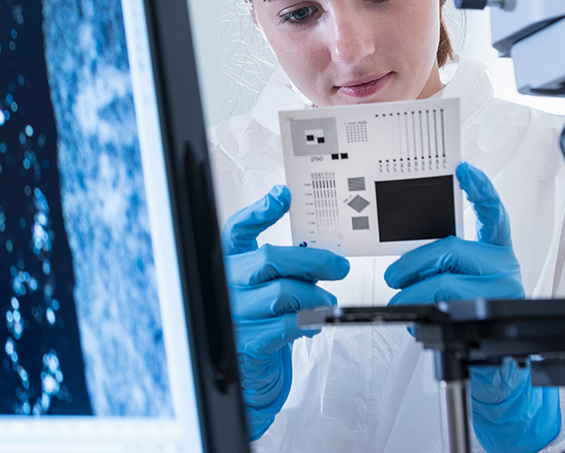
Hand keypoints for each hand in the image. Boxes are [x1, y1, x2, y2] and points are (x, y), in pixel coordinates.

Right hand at [222, 184, 349, 440]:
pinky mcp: (248, 340)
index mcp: (229, 261)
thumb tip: (318, 249)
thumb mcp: (267, 283)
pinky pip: (288, 324)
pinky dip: (309, 321)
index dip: (259, 210)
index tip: (283, 196)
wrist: (250, 367)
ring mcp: (234, 312)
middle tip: (339, 265)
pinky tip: (313, 323)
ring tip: (328, 301)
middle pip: (270, 259)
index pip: (237, 228)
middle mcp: (226, 283)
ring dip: (317, 296)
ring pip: (285, 294)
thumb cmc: (262, 316)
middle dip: (313, 261)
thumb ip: (284, 262)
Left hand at [384, 162, 560, 452]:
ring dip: (413, 290)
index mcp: (497, 249)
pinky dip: (423, 310)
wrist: (495, 366)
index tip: (464, 169)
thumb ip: (444, 260)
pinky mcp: (491, 315)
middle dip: (414, 261)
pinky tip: (416, 315)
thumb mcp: (462, 278)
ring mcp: (503, 291)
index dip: (480, 188)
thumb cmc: (470, 314)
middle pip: (453, 248)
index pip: (493, 212)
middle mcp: (505, 265)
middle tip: (391, 275)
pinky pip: (448, 306)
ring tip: (398, 298)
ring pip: (446, 280)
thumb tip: (405, 258)